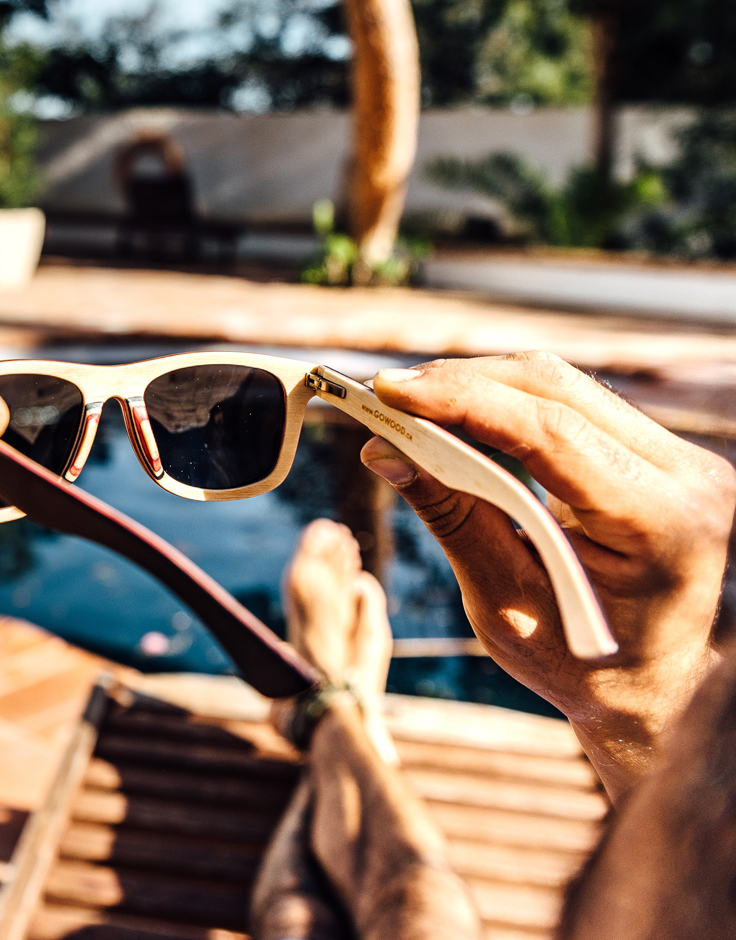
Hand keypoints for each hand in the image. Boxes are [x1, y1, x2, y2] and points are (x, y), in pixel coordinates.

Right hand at [361, 352, 735, 797]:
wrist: (663, 686)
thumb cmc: (584, 667)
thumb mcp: (506, 606)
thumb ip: (452, 519)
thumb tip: (383, 452)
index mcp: (660, 524)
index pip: (551, 432)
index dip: (463, 401)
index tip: (389, 392)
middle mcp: (686, 475)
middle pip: (556, 390)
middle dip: (462, 384)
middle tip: (386, 394)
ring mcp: (680, 457)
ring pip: (563, 387)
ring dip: (480, 387)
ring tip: (412, 404)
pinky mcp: (659, 451)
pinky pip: (574, 404)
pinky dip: (508, 403)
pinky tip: (460, 414)